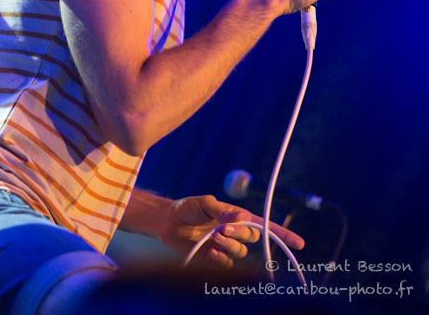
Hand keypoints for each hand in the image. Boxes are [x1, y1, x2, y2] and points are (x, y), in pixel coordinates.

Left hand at [157, 194, 303, 268]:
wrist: (169, 221)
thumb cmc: (187, 207)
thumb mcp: (204, 203)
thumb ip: (221, 211)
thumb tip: (239, 217)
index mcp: (237, 216)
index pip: (264, 225)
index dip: (283, 234)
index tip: (300, 244)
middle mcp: (235, 232)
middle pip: (252, 238)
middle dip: (240, 233)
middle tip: (222, 227)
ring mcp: (225, 246)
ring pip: (240, 252)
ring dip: (229, 245)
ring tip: (212, 236)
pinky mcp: (214, 258)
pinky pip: (227, 263)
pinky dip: (221, 258)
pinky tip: (210, 250)